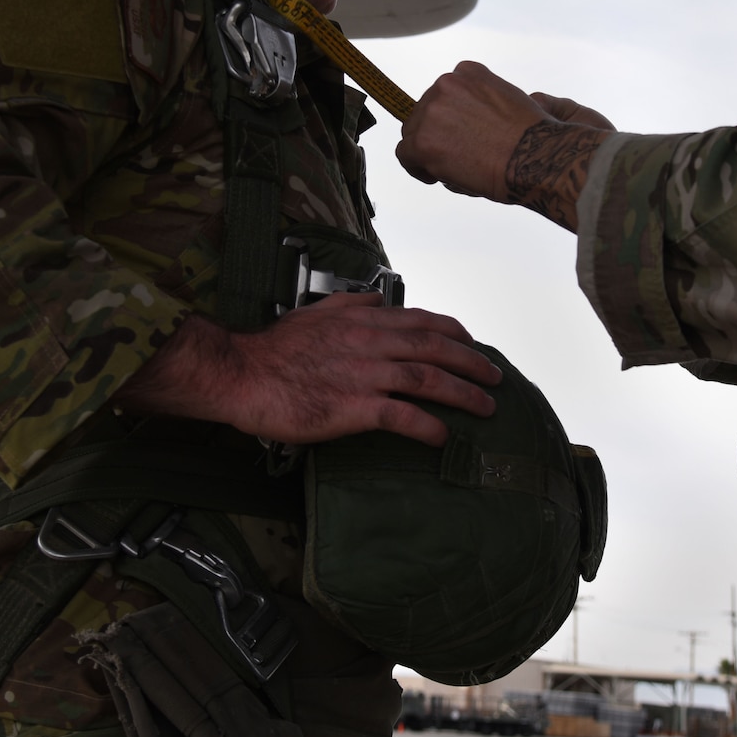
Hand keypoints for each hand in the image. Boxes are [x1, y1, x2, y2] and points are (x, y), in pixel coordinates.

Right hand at [115, 294, 499, 447]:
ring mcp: (363, 375)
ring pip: (427, 380)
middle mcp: (369, 344)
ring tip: (486, 408)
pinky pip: (401, 416)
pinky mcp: (352, 408)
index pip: (421, 321)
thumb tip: (377, 300)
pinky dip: (428, 425)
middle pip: (435, 350)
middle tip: (495, 378)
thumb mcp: (314, 313)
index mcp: (362, 322)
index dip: (455, 334)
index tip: (473, 344)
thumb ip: (349, 304)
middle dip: (471, 363)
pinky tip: (442, 436)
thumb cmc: (273, 349)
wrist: (241, 374)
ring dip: (463, 394)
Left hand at [397, 63, 613, 229]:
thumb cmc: (532, 137)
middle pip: (426, 111)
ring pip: (414, 131)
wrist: (536, 158)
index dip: (450, 115)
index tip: (459, 131)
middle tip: (457, 153)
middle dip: (438, 132)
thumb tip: (468, 120)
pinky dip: (416, 166)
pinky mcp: (422, 141)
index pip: (446, 92)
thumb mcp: (509, 99)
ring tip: (452, 166)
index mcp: (468, 72)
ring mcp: (432, 112)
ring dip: (429, 148)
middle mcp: (446, 84)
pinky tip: (434, 175)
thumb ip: (483, 101)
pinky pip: (405, 154)